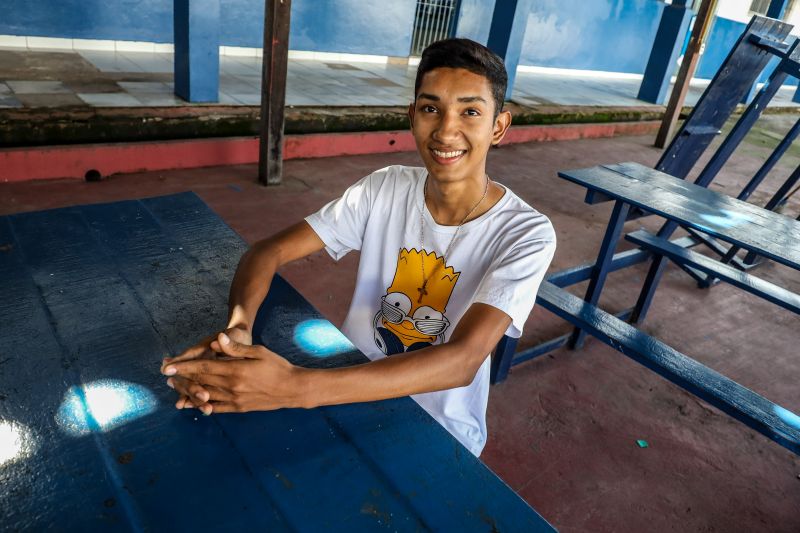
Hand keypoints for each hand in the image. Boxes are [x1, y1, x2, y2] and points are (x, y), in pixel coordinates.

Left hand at [161, 332, 307, 413]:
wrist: (292, 389)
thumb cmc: (277, 366)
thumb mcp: (258, 352)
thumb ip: (235, 348)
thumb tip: (217, 340)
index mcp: (235, 370)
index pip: (203, 368)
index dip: (184, 367)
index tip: (168, 366)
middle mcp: (231, 387)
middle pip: (200, 382)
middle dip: (182, 378)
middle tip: (167, 375)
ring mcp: (234, 399)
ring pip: (205, 396)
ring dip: (188, 392)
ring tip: (175, 389)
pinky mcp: (239, 408)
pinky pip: (216, 408)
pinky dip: (203, 405)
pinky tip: (193, 404)